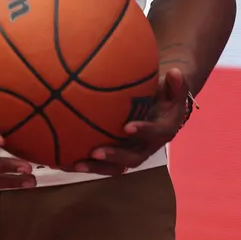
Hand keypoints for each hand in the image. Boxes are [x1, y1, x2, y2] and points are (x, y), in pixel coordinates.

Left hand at [72, 68, 188, 176]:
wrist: (163, 107)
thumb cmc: (166, 93)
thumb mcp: (174, 86)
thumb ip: (176, 82)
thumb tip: (175, 72)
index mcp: (163, 130)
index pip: (154, 133)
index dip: (142, 131)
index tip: (127, 127)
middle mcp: (148, 146)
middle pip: (133, 158)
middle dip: (114, 157)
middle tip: (96, 152)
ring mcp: (132, 152)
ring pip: (116, 166)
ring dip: (97, 167)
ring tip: (76, 164)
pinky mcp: (119, 153)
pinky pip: (104, 163)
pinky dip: (86, 163)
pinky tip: (64, 161)